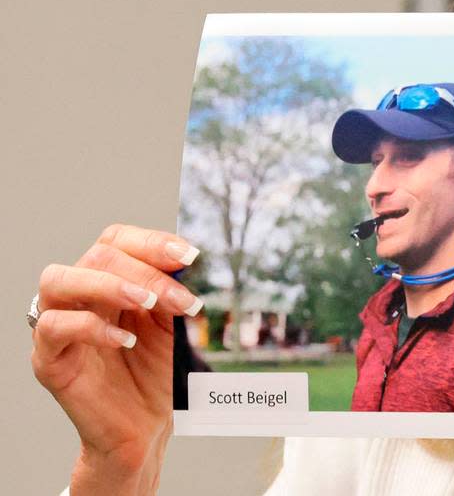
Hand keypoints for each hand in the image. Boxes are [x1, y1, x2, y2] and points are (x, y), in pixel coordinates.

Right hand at [30, 224, 202, 494]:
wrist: (146, 427)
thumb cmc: (156, 372)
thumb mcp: (172, 323)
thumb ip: (172, 291)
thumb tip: (184, 258)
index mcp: (108, 280)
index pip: (116, 241)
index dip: (152, 242)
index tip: (190, 256)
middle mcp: (78, 296)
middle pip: (97, 255)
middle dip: (146, 271)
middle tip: (180, 298)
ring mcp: (58, 326)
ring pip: (58, 280)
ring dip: (109, 284)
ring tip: (148, 304)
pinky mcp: (49, 360)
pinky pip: (53, 328)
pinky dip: (91, 327)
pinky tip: (124, 340)